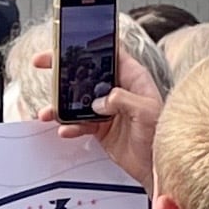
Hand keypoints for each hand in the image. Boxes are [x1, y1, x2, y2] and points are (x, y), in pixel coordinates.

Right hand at [53, 46, 159, 186]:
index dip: (89, 45)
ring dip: (61, 105)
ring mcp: (109, 109)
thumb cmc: (163, 135)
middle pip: (87, 73)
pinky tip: (65, 130)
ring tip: (49, 111)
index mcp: (133, 78)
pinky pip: (80, 124)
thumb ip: (122, 99)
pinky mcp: (102, 128)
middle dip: (64, 70)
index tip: (69, 41)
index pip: (109, 53)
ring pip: (78, 100)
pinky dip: (70, 127)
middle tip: (44, 64)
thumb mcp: (147, 111)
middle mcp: (119, 91)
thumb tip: (99, 100)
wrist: (159, 167)